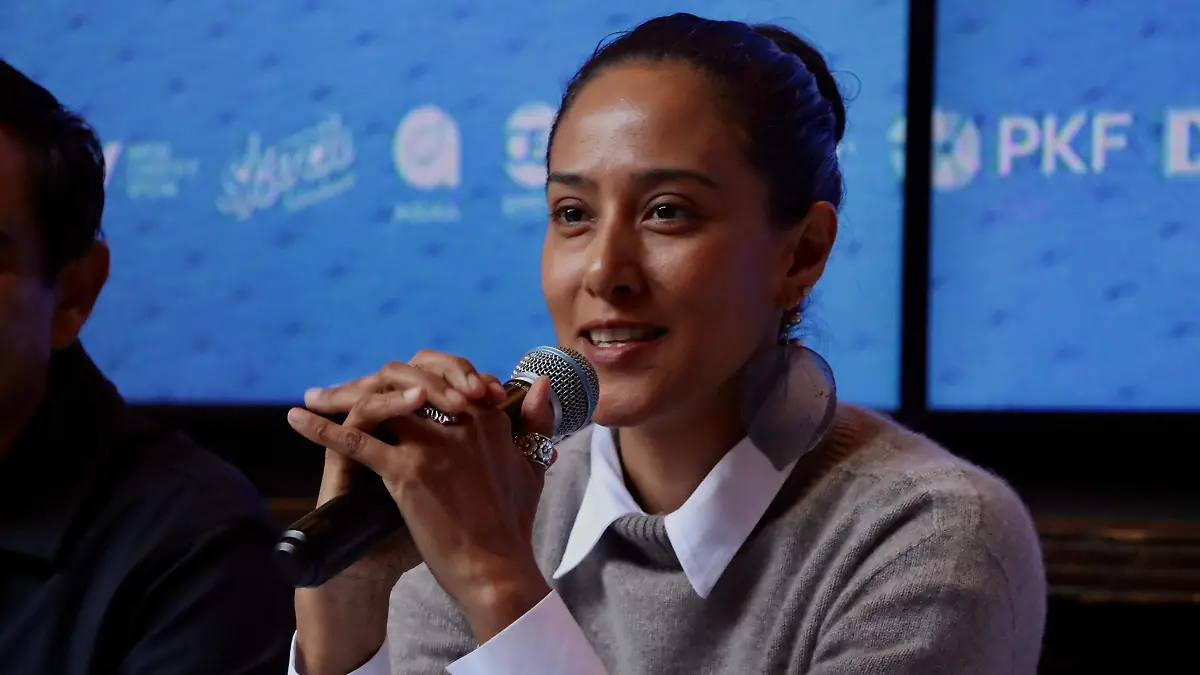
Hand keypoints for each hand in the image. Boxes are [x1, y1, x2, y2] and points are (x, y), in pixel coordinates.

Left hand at [292, 351, 555, 671]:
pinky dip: (321, 428)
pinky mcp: (408, 472)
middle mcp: (462, 422)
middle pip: (407, 380)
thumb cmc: (512, 525)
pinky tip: (296, 419)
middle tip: (342, 388)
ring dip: (341, 395)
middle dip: (372, 379)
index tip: (388, 384)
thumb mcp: (531, 465)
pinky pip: (356, 440)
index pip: (444, 376)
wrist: (497, 570)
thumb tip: (541, 384)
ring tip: (315, 398)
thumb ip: (535, 421)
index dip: (413, 377)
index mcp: (488, 418)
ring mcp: (433, 445)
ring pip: (379, 401)